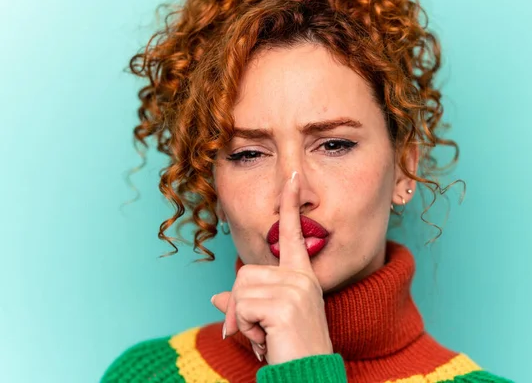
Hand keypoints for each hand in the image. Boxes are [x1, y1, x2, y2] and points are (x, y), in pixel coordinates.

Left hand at [211, 171, 332, 364]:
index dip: (290, 206)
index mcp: (301, 276)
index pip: (294, 234)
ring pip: (241, 289)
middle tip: (258, 330)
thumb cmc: (289, 349)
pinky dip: (246, 328)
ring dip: (243, 319)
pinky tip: (266, 340)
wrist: (306, 375)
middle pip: (245, 272)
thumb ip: (245, 304)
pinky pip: (243, 306)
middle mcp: (301, 278)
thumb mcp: (266, 322)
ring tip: (265, 335)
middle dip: (241, 305)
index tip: (290, 177)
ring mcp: (295, 289)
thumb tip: (217, 298)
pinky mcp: (285, 304)